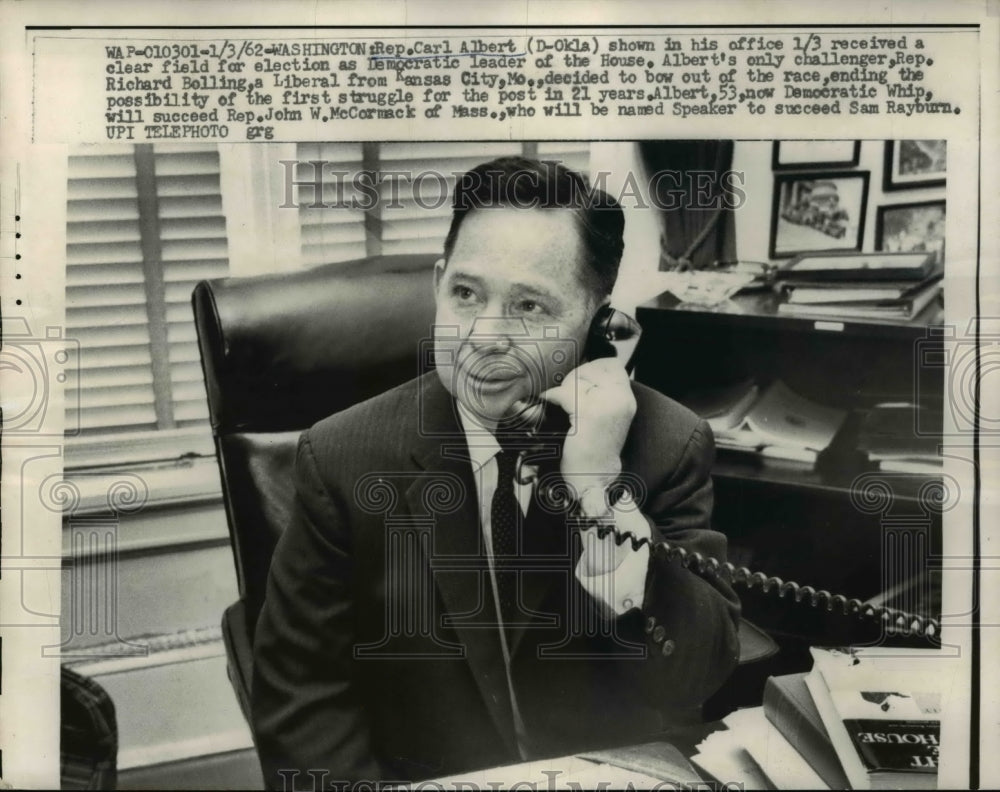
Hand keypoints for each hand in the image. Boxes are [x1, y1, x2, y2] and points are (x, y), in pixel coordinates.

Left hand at [539, 356, 635, 504]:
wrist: (594, 479)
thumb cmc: (594, 448)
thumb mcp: (606, 415)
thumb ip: (600, 392)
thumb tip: (579, 370)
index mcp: (627, 399)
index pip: (612, 364)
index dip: (592, 368)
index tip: (580, 382)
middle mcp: (621, 399)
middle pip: (593, 368)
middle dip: (575, 377)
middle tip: (567, 394)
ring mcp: (606, 405)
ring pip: (578, 379)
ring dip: (564, 388)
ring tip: (561, 403)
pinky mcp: (588, 414)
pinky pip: (565, 393)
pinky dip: (553, 396)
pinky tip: (549, 403)